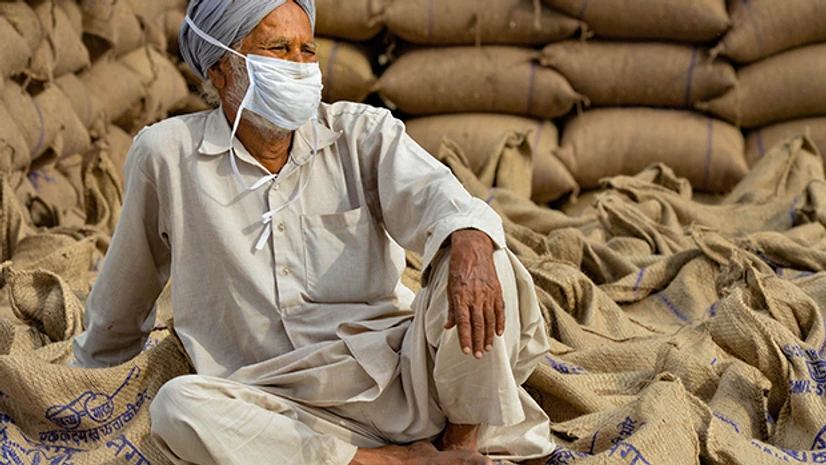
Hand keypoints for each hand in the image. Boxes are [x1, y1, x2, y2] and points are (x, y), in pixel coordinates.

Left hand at [445, 229, 504, 358]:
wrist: (473, 249)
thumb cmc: (458, 269)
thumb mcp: (450, 288)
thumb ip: (451, 309)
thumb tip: (449, 327)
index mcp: (461, 297)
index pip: (463, 322)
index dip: (465, 338)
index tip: (466, 351)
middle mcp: (475, 297)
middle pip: (478, 325)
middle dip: (478, 342)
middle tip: (478, 356)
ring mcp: (488, 294)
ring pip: (489, 320)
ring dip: (489, 337)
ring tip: (487, 349)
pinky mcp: (497, 290)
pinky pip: (500, 310)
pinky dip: (500, 322)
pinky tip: (499, 333)